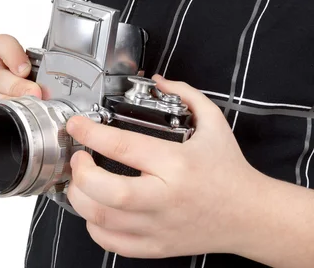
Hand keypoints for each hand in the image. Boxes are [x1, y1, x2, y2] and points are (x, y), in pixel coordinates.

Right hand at [0, 34, 41, 135]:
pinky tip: (7, 124)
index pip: (1, 44)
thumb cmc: (20, 98)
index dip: (13, 54)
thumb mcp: (33, 82)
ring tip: (23, 111)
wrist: (2, 125)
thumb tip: (61, 81)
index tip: (25, 69)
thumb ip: (43, 76)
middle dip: (17, 86)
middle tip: (34, 94)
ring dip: (7, 104)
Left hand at [65, 75, 262, 258]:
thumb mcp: (214, 121)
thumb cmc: (230, 170)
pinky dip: (94, 226)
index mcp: (176, 164)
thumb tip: (158, 80)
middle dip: (81, 172)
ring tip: (81, 180)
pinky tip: (97, 207)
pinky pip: (113, 243)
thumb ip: (185, 94)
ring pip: (103, 221)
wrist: (250, 215)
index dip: (91, 133)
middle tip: (79, 156)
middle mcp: (164, 198)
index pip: (124, 147)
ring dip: (81, 198)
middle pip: (107, 192)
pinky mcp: (157, 247)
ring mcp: (158, 227)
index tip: (77, 124)